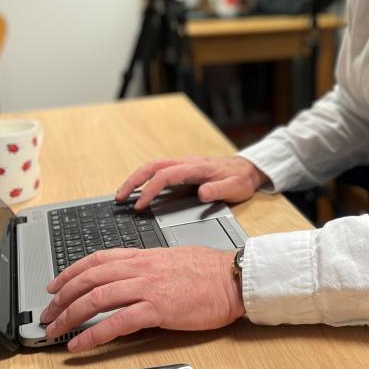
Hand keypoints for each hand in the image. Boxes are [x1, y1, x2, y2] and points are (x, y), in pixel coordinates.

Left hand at [40, 247, 243, 351]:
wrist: (235, 278)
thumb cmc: (212, 271)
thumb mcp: (175, 258)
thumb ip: (151, 265)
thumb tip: (134, 276)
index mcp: (146, 256)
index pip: (99, 259)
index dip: (71, 271)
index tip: (55, 284)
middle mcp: (143, 268)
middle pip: (91, 277)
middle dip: (62, 296)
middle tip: (47, 312)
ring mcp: (149, 287)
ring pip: (97, 297)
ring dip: (70, 315)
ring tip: (55, 330)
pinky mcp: (158, 308)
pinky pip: (117, 321)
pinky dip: (93, 334)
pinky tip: (80, 344)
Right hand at [116, 156, 267, 210]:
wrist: (249, 169)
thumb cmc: (241, 179)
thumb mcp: (235, 188)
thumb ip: (219, 190)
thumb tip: (202, 192)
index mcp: (196, 167)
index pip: (165, 175)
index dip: (150, 190)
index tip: (139, 205)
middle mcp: (187, 163)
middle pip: (153, 166)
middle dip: (133, 180)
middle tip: (119, 197)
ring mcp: (185, 164)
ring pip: (154, 166)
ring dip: (137, 178)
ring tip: (123, 195)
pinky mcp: (184, 169)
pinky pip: (160, 170)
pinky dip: (146, 178)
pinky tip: (140, 190)